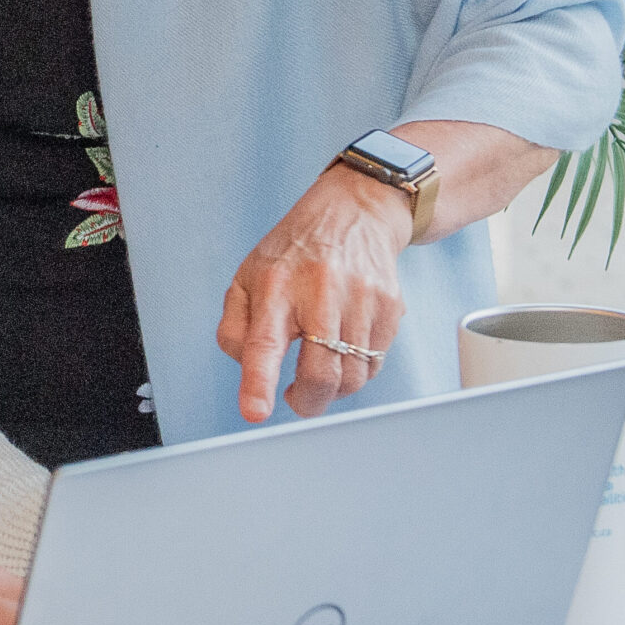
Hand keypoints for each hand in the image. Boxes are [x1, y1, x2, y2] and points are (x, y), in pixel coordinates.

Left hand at [215, 164, 409, 422]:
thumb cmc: (294, 252)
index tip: (255, 412)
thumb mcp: (247, 278)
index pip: (264, 342)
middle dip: (307, 402)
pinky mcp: (389, 308)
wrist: (354, 213)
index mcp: (275, 286)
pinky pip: (374, 364)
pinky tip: (342, 353)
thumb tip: (246, 368)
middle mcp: (320, 292)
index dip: (259, 382)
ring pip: (352, 377)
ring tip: (318, 371)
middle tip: (296, 399)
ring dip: (333, 390)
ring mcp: (361, 300)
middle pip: (320, 372)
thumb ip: (235, 327)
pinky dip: (356, 372)